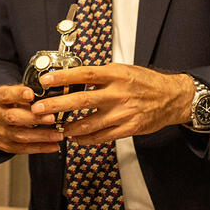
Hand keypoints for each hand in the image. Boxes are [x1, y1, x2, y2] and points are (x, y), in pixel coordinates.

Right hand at [0, 84, 63, 153]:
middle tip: (51, 118)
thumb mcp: (15, 92)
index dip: (18, 94)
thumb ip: (28, 92)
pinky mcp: (6, 145)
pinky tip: (54, 145)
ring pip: (20, 136)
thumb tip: (48, 94)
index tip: (31, 94)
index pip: (6, 95)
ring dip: (42, 136)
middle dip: (34, 118)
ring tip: (58, 134)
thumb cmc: (11, 103)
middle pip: (13, 117)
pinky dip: (41, 148)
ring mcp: (0, 132)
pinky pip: (24, 149)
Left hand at [32, 64, 192, 144]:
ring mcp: (123, 112)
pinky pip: (102, 136)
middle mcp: (117, 93)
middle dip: (56, 106)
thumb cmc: (143, 82)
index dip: (62, 78)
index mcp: (115, 74)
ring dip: (68, 127)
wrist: (172, 97)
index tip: (45, 81)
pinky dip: (86, 138)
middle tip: (38, 110)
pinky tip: (75, 137)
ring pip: (88, 123)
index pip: (83, 74)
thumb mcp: (122, 70)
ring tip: (55, 128)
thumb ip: (99, 76)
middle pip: (80, 100)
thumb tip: (71, 79)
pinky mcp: (129, 128)